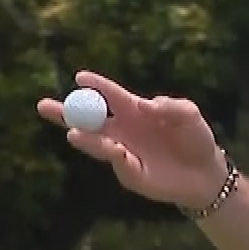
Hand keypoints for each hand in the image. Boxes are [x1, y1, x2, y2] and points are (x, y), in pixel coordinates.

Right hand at [36, 70, 224, 206]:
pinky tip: (114, 149)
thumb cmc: (195, 138)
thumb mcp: (190, 115)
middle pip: (89, 119)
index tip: (79, 77)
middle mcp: (123, 130)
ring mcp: (123, 151)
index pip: (111, 95)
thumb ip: (171, 106)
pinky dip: (114, 154)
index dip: (96, 85)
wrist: (205, 172)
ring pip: (96, 142)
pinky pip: (117, 161)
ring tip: (72, 132)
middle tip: (42, 105)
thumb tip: (145, 105)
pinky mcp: (129, 172)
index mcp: (135, 110)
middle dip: (66, 113)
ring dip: (84, 138)